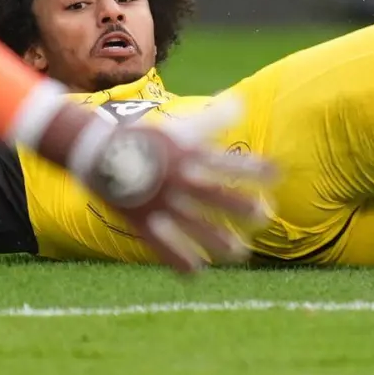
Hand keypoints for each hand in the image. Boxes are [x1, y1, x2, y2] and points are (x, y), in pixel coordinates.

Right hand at [69, 96, 277, 273]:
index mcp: (188, 156)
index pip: (227, 162)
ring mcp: (160, 203)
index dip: (254, 168)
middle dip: (243, 207)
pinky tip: (198, 271)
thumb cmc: (145, 139)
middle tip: (266, 216)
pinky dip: (180, 260)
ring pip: (195, 226)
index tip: (278, 173)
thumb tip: (240, 103)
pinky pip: (163, 247)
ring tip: (241, 252)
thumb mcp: (179, 128)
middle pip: (216, 196)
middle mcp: (177, 180)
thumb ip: (212, 119)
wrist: (95, 152)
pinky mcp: (142, 222)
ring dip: (220, 241)